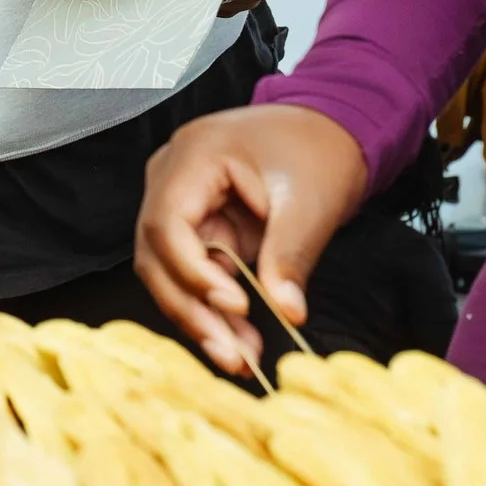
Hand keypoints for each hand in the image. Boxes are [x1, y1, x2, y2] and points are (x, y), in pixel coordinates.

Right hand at [136, 103, 367, 376]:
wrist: (328, 127)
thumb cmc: (317, 149)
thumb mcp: (309, 202)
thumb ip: (290, 256)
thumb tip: (286, 312)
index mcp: (194, 156)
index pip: (168, 223)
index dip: (193, 272)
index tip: (236, 305)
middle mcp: (170, 178)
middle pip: (158, 255)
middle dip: (192, 309)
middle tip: (232, 354)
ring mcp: (178, 203)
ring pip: (168, 273)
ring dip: (201, 318)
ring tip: (240, 358)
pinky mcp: (196, 228)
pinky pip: (192, 274)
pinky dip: (213, 309)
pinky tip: (238, 343)